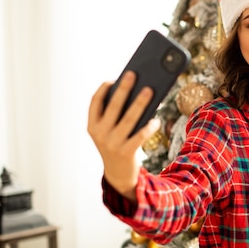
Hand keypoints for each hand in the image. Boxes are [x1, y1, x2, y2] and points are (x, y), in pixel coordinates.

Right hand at [87, 71, 160, 199]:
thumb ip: (115, 115)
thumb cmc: (116, 144)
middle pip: (113, 106)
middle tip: (133, 74)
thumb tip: (135, 91)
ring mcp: (112, 144)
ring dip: (140, 103)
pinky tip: (156, 119)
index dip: (103, 89)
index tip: (114, 78)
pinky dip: (149, 127)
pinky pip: (140, 136)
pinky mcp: (126, 152)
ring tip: (149, 90)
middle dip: (123, 89)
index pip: (95, 102)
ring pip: (129, 119)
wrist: (118, 173)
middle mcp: (100, 134)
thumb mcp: (109, 130)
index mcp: (92, 126)